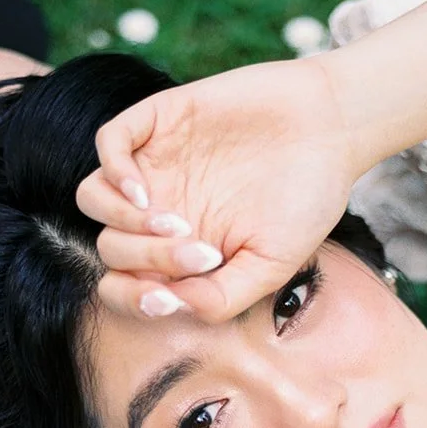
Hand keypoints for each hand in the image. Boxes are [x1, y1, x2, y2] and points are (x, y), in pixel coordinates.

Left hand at [75, 54, 358, 322]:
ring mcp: (155, 165)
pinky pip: (108, 143)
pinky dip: (114, 170)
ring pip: (93, 199)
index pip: (123, 284)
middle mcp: (160, 210)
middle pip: (111, 248)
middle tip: (202, 254)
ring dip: (120, 222)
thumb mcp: (272, 266)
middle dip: (147, 261)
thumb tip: (173, 306)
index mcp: (179, 251)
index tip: (164, 302)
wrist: (333, 129)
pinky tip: (144, 190)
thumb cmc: (306, 200)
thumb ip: (223, 297)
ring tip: (173, 224)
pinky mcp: (161, 121)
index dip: (130, 300)